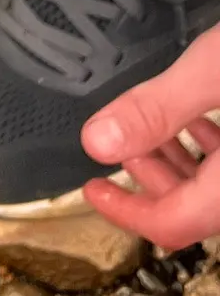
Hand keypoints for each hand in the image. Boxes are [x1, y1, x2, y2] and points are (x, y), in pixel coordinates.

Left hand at [82, 23, 219, 247]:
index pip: (175, 225)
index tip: (90, 189)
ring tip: (153, 125)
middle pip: (198, 209)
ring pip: (219, 188)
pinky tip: (198, 118)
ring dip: (181, 163)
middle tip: (118, 144)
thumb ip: (157, 108)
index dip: (124, 212)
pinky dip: (212, 151)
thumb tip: (95, 142)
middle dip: (151, 180)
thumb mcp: (216, 70)